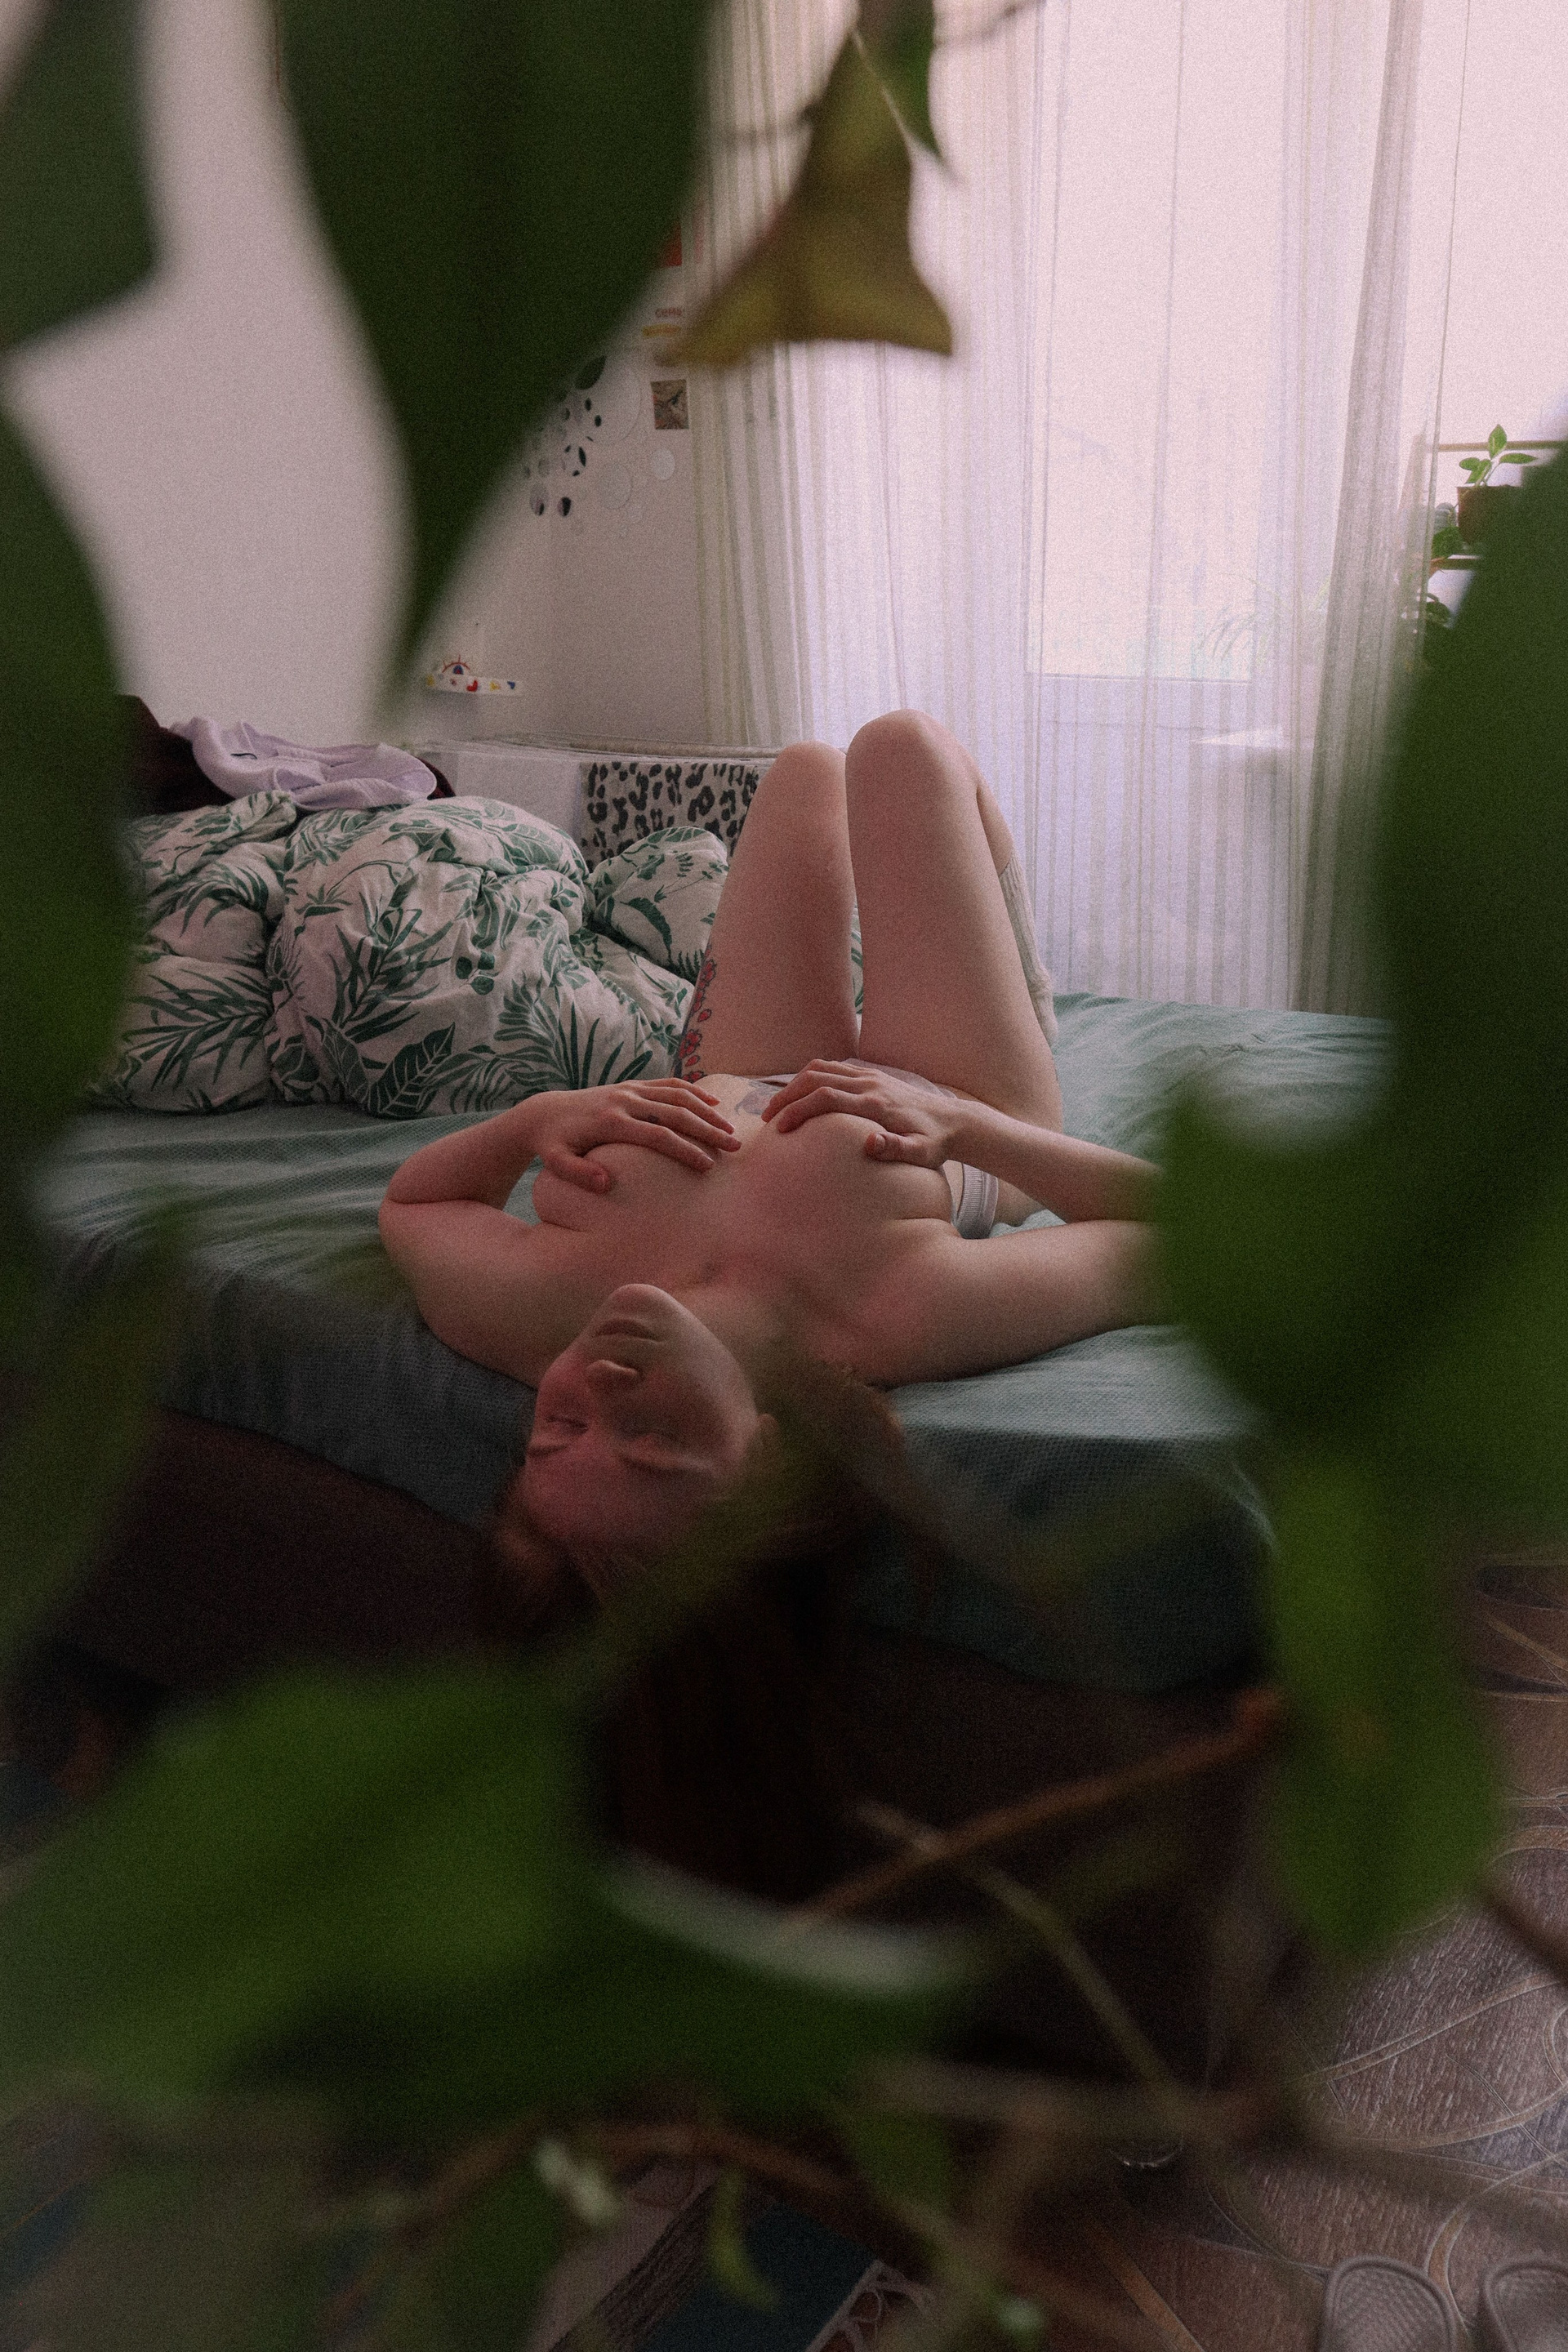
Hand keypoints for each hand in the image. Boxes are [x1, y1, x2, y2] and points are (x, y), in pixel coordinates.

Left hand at [534, 1081, 738, 1190]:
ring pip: (677, 1095)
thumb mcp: (556, 1162)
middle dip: (707, 1130)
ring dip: (707, 1110)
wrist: (543, 1112)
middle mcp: (624, 1100)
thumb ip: (578, 1173)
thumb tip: (606, 1184)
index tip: (708, 1167)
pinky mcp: (632, 1085)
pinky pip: (668, 1084)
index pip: (657, 1135)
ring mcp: (630, 1089)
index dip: (685, 1150)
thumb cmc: (553, 1144)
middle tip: (734, 1146)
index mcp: (610, 1122)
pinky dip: (693, 1090)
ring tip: (731, 1129)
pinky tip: (714, 1102)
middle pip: (676, 1113)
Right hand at [760, 1060, 961, 1168]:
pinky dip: (811, 1077)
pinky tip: (802, 1094)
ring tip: (777, 1105)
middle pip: (816, 1078)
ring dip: (795, 1084)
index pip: (826, 1098)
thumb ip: (896, 1149)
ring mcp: (870, 1076)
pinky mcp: (872, 1075)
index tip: (779, 1127)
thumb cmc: (934, 1143)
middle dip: (787, 1095)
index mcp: (875, 1104)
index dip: (798, 1110)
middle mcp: (870, 1084)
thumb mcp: (921, 1153)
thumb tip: (869, 1143)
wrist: (954, 1121)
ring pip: (822, 1068)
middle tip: (766, 1116)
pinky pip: (834, 1067)